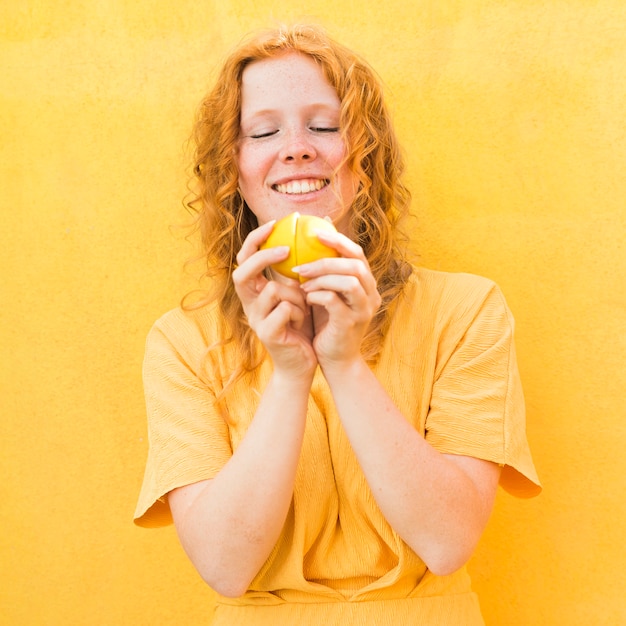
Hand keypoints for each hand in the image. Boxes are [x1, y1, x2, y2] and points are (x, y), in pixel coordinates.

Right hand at [232, 221, 316, 377]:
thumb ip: (297, 274)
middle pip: (242, 272)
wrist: (302, 364)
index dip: (255, 240)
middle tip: (286, 249)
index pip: (245, 259)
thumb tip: (310, 240)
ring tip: (305, 308)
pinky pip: (283, 309)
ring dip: (295, 295)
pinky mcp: (266, 334)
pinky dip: (298, 312)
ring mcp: (255, 320)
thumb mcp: (300, 295)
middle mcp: (249, 304)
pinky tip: (301, 324)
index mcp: (255, 292)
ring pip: (272, 289)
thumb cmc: (302, 327)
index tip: (274, 224)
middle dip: (264, 257)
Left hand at [297, 230, 380, 368]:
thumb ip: (324, 272)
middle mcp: (371, 295)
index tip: (315, 233)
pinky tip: (306, 297)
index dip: (338, 240)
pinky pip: (335, 301)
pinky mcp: (351, 324)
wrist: (335, 360)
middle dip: (326, 259)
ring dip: (322, 277)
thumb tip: (310, 242)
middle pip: (355, 264)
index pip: (357, 254)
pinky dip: (319, 295)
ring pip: (350, 281)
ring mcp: (364, 310)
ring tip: (302, 281)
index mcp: (366, 284)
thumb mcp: (326, 294)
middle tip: (301, 263)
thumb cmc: (328, 324)